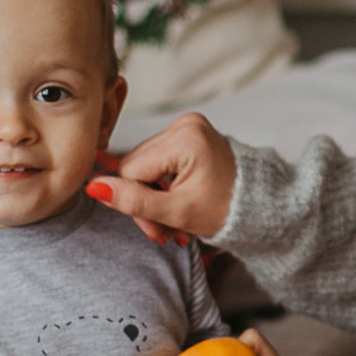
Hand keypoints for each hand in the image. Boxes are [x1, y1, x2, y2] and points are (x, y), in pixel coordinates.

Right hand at [88, 114, 235, 244]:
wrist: (261, 208)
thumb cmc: (227, 212)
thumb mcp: (178, 212)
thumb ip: (135, 201)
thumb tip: (94, 188)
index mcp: (185, 138)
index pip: (131, 171)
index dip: (137, 204)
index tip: (158, 230)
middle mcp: (185, 124)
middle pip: (136, 166)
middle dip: (147, 203)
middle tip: (166, 231)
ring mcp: (188, 127)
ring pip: (145, 166)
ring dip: (155, 197)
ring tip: (174, 221)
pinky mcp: (190, 135)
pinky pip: (160, 160)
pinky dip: (165, 186)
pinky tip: (179, 202)